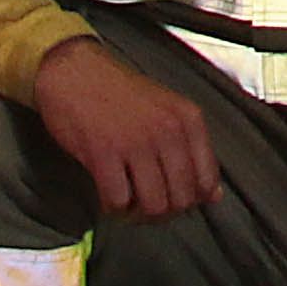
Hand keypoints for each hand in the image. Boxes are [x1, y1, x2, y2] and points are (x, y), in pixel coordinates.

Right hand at [32, 36, 221, 222]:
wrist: (74, 71)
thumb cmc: (119, 93)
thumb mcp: (167, 110)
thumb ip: (192, 149)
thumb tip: (213, 195)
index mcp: (188, 120)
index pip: (206, 181)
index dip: (192, 200)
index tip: (174, 198)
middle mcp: (167, 131)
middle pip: (181, 199)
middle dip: (164, 211)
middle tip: (147, 204)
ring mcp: (136, 142)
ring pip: (153, 206)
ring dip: (139, 214)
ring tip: (129, 201)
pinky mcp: (103, 153)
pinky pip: (118, 201)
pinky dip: (113, 206)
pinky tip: (109, 192)